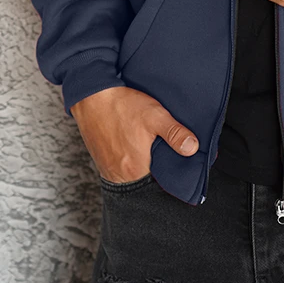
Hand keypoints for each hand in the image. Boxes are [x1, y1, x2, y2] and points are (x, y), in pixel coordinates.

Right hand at [70, 85, 198, 182]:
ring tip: (148, 149)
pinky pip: (118, 167)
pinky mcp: (100, 159)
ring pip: (131, 174)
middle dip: (156, 172)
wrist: (91, 96)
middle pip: (144, 181)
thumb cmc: (121, 106)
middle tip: (162, 155)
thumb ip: (175, 134)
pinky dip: (128, 160)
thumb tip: (192, 149)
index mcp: (135, 171)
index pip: (158, 186)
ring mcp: (106, 168)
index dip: (168, 178)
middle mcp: (118, 176)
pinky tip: (132, 145)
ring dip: (141, 165)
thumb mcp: (155, 116)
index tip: (176, 168)